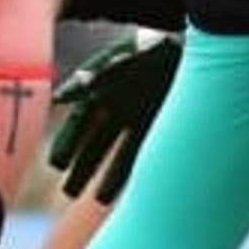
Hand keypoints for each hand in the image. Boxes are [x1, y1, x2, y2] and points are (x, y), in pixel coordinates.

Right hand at [45, 34, 183, 203]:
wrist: (193, 46)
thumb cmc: (154, 48)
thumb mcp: (122, 60)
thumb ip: (94, 78)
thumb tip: (60, 98)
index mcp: (105, 88)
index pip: (81, 122)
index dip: (68, 142)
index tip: (56, 165)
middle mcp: (121, 106)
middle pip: (98, 143)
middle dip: (83, 167)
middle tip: (68, 192)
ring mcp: (143, 117)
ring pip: (122, 154)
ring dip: (110, 176)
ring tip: (99, 201)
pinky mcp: (165, 126)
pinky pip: (148, 152)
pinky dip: (138, 170)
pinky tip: (132, 190)